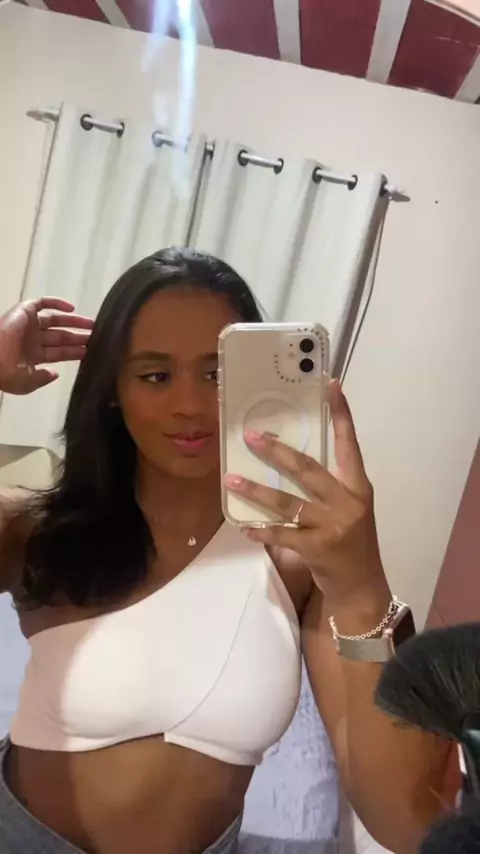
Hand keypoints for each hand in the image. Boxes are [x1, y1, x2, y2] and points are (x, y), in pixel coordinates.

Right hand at [0, 297, 92, 394]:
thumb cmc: (6, 373)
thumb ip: (43, 378)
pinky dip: (56, 303)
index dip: (74, 351)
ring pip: (56, 320)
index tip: (90, 350)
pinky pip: (42, 303)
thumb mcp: (27, 382)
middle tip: (97, 336)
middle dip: (78, 337)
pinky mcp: (24, 311)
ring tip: (92, 324)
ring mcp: (28, 325)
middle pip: (61, 337)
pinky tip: (72, 308)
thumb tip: (55, 373)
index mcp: (32, 357)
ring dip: (74, 321)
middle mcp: (32, 339)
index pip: (58, 353)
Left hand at [224, 379, 385, 606]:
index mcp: (358, 487)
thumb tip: (289, 461)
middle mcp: (348, 502)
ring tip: (231, 478)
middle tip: (251, 436)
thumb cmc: (352, 543)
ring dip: (256, 491)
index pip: (349, 444)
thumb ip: (329, 487)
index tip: (332, 385)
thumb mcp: (351, 509)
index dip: (341, 414)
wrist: (362, 587)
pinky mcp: (316, 549)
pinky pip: (281, 534)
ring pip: (287, 503)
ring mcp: (332, 526)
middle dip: (277, 452)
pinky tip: (243, 526)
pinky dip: (260, 530)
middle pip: (308, 469)